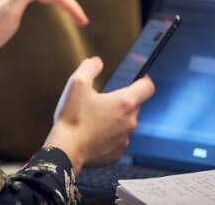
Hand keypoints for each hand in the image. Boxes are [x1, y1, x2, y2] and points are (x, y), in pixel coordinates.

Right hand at [45, 56, 154, 172]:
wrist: (66, 150)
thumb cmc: (72, 118)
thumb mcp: (77, 84)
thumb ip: (89, 68)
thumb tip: (96, 62)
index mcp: (124, 103)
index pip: (148, 87)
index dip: (143, 80)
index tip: (137, 78)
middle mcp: (129, 122)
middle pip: (134, 105)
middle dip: (121, 101)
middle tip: (102, 99)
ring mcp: (124, 139)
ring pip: (125, 123)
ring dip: (114, 119)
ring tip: (94, 118)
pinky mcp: (116, 153)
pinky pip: (117, 139)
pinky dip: (108, 135)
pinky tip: (92, 132)